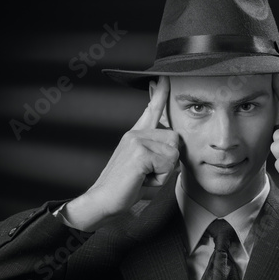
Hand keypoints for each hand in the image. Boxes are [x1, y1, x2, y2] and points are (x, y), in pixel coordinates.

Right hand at [65, 76, 178, 230]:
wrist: (102, 202)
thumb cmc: (125, 189)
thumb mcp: (146, 169)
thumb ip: (159, 155)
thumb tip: (175, 147)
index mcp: (136, 135)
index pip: (151, 110)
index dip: (159, 94)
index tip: (163, 77)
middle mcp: (136, 134)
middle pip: (175, 139)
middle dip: (169, 162)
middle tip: (148, 174)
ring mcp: (136, 141)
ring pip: (173, 153)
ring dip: (164, 172)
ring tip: (144, 178)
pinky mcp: (139, 153)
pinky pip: (168, 164)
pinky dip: (159, 179)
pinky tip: (141, 180)